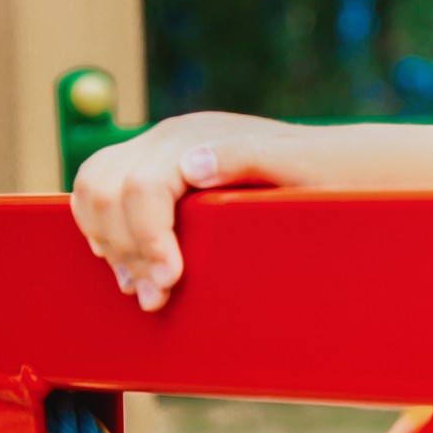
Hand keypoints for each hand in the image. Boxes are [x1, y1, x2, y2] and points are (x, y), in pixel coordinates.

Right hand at [70, 112, 303, 310]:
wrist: (338, 164)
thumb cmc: (324, 171)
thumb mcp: (299, 166)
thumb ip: (249, 158)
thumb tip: (192, 166)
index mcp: (197, 137)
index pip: (141, 185)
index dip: (147, 238)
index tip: (169, 280)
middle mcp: (170, 139)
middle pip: (107, 189)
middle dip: (125, 248)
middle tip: (156, 296)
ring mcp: (159, 153)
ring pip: (94, 190)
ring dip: (109, 243)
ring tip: (141, 288)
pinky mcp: (158, 173)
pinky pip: (103, 195)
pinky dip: (103, 231)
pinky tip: (128, 265)